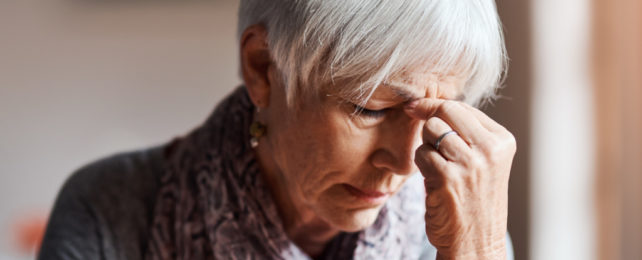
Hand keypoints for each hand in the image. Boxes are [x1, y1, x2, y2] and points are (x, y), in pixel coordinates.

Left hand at [405, 99, 515, 259]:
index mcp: (502, 141)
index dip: (435, 106)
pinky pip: (422, 153)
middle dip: (428, 118)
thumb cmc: (473, 201)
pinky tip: (433, 180)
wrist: (476, 244)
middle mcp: (490, 149)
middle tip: (423, 133)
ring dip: (425, 146)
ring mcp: (471, 163)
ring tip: (437, 167)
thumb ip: (466, 134)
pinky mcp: (449, 177)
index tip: (416, 106)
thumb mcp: (482, 162)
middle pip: (447, 110)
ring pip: (432, 129)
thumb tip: (432, 105)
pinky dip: (421, 164)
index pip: (462, 107)